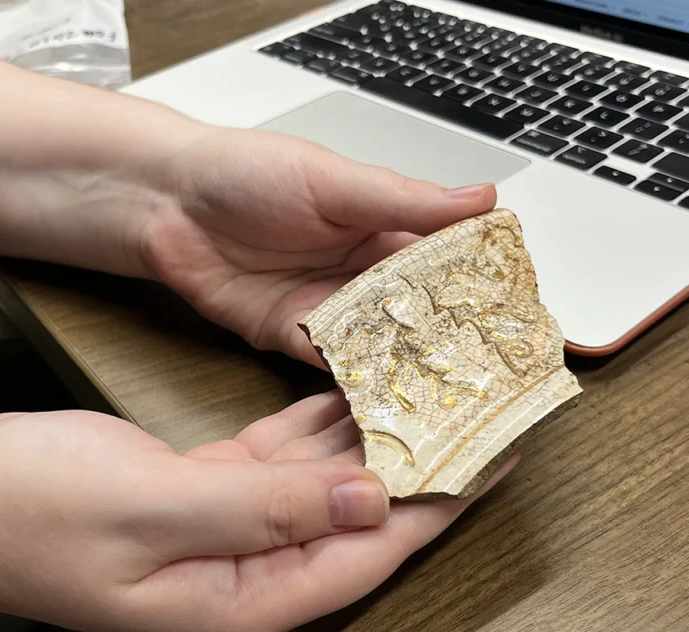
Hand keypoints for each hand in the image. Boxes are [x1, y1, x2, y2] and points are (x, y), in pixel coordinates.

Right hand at [0, 392, 516, 631]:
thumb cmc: (29, 516)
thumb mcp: (151, 507)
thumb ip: (268, 509)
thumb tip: (370, 501)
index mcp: (246, 594)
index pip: (373, 550)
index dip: (443, 500)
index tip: (499, 452)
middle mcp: (252, 568)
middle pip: (365, 516)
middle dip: (427, 461)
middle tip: (482, 406)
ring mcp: (234, 528)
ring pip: (333, 479)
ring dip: (382, 433)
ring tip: (438, 384)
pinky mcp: (212, 489)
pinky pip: (289, 455)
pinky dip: (325, 419)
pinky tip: (358, 381)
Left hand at [140, 128, 497, 366]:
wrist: (167, 203)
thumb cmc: (245, 173)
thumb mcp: (332, 180)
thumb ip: (402, 200)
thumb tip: (479, 198)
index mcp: (382, 226)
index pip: (447, 258)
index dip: (482, 284)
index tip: (520, 312)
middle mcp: (363, 273)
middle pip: (421, 312)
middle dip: (454, 340)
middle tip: (497, 373)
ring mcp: (330, 309)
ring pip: (384, 345)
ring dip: (411, 367)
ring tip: (453, 396)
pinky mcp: (292, 340)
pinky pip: (333, 367)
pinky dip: (358, 384)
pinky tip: (386, 401)